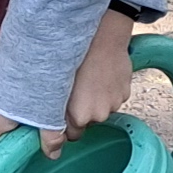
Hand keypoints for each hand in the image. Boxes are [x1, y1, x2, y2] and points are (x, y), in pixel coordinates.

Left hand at [34, 10, 145, 151]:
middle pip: (88, 122)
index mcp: (79, 116)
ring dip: (96, 101)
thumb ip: (52, 110)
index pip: (72, 135)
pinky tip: (102, 76)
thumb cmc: (75, 58)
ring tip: (90, 80)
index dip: (66, 125)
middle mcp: (98, 115)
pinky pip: (114, 98)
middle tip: (75, 92)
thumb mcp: (55, 85)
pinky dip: (108, 91)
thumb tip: (47, 130)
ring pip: (102, 109)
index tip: (62, 114)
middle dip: (82, 112)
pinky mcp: (125, 93)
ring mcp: (114, 104)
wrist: (101, 37)